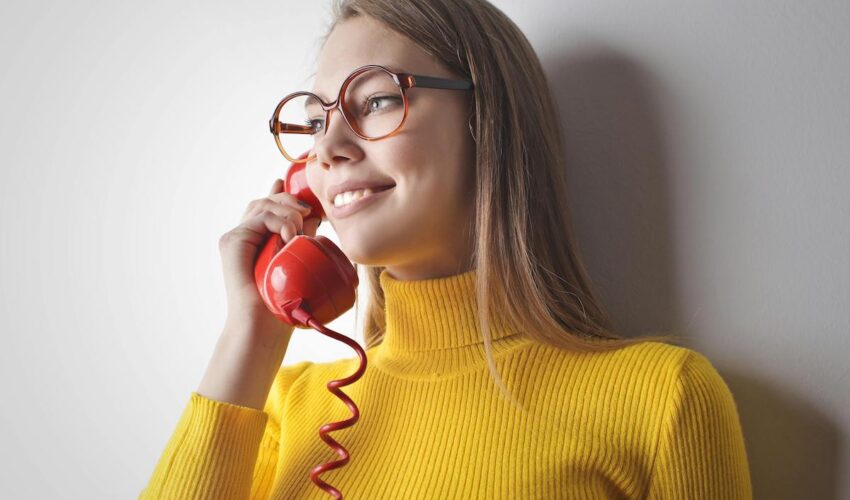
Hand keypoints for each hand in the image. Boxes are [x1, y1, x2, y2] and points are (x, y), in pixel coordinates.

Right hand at [218, 178, 321, 327]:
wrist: (263, 324)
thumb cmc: (282, 302)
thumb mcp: (298, 260)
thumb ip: (303, 237)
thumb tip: (315, 216)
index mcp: (258, 241)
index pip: (268, 209)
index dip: (280, 193)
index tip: (291, 183)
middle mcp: (245, 237)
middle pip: (266, 203)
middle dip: (290, 200)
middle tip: (309, 210)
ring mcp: (237, 238)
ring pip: (263, 206)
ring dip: (288, 212)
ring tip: (299, 231)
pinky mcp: (232, 241)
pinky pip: (260, 218)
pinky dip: (279, 222)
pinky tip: (289, 235)